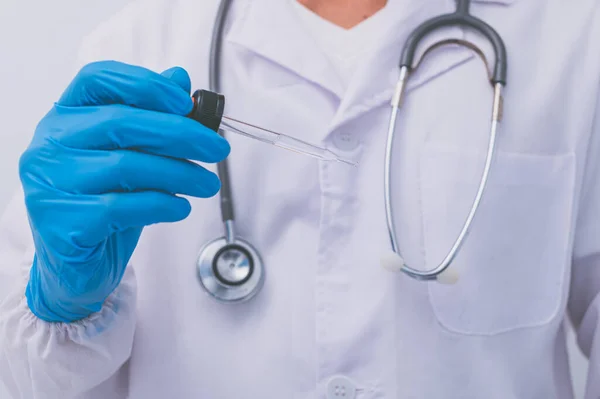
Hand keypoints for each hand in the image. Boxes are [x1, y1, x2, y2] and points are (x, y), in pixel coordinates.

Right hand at [19, 61, 229, 322]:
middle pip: (120, 122)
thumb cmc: (104, 203)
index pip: (97, 78)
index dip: (145, 84)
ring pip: (126, 165)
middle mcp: (50, 144)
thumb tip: (179, 79)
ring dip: (180, 173)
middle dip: (181, 133)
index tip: (186, 102)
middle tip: (217, 149)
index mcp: (64, 117)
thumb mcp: (129, 156)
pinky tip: (180, 207)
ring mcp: (49, 184)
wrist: (77, 265)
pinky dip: (162, 204)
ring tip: (207, 183)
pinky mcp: (61, 223)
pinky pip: (122, 207)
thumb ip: (150, 117)